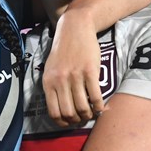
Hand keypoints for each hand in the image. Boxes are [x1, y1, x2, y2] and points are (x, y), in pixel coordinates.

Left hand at [43, 9, 104, 125]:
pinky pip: (96, 96)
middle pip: (69, 113)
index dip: (63, 123)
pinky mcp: (90, 71)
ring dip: (89, 115)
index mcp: (48, 82)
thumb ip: (52, 86)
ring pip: (83, 107)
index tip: (70, 123)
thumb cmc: (63, 50)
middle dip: (77, 121)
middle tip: (83, 119)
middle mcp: (60, 81)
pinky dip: (100, 106)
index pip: (54, 112)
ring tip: (92, 113)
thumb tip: (59, 108)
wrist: (75, 28)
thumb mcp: (50, 68)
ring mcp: (75, 76)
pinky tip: (101, 107)